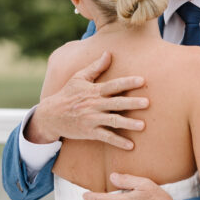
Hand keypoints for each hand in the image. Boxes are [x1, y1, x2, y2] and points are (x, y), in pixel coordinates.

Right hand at [27, 52, 148, 149]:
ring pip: (113, 121)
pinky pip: (106, 137)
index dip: (127, 82)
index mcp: (94, 90)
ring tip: (143, 126)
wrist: (51, 115)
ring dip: (128, 124)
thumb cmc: (67, 94)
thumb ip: (95, 67)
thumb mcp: (79, 78)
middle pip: (116, 103)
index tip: (142, 80)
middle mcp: (95, 105)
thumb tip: (108, 53)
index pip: (113, 85)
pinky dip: (118, 142)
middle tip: (147, 102)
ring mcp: (92, 119)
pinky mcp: (90, 132)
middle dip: (132, 103)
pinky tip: (131, 146)